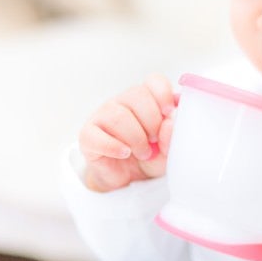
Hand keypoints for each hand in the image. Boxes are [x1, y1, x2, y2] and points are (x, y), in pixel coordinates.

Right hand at [79, 74, 176, 191]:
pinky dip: (114, 146)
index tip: (168, 112)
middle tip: (155, 141)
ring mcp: (103, 116)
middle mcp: (123, 102)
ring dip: (135, 138)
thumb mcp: (170, 148)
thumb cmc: (151, 156)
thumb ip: (173, 134)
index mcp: (146, 98)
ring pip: (118, 116)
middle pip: (137, 95)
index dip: (163, 93)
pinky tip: (124, 153)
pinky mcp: (88, 135)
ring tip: (143, 152)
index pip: (154, 81)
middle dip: (151, 121)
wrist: (129, 179)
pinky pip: (96, 135)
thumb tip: (171, 120)